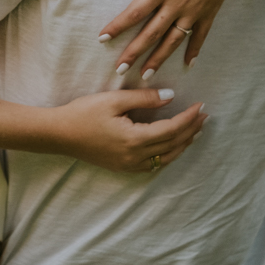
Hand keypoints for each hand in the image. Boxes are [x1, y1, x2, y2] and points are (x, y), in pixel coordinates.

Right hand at [46, 89, 206, 171]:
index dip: (188, 118)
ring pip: (166, 157)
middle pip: (173, 144)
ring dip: (183, 144)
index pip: (171, 129)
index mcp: (135, 139)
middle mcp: (135, 157)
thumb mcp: (113, 100)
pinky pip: (154, 164)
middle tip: (204, 116)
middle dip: (191, 130)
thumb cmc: (83, 113)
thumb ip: (144, 99)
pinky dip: (168, 153)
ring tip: (194, 130)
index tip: (200, 106)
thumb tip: (171, 96)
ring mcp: (130, 165)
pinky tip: (172, 144)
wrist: (59, 134)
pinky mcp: (123, 167)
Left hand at [97, 0, 264, 78]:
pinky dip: (194, 50)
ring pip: (174, 41)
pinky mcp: (211, 11)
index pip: (135, 12)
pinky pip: (200, 36)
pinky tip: (188, 64)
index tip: (102, 38)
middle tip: (120, 70)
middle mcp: (177, 4)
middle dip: (135, 53)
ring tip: (146, 75)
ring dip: (159, 59)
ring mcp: (195, 10)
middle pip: (152, 34)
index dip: (118, 26)